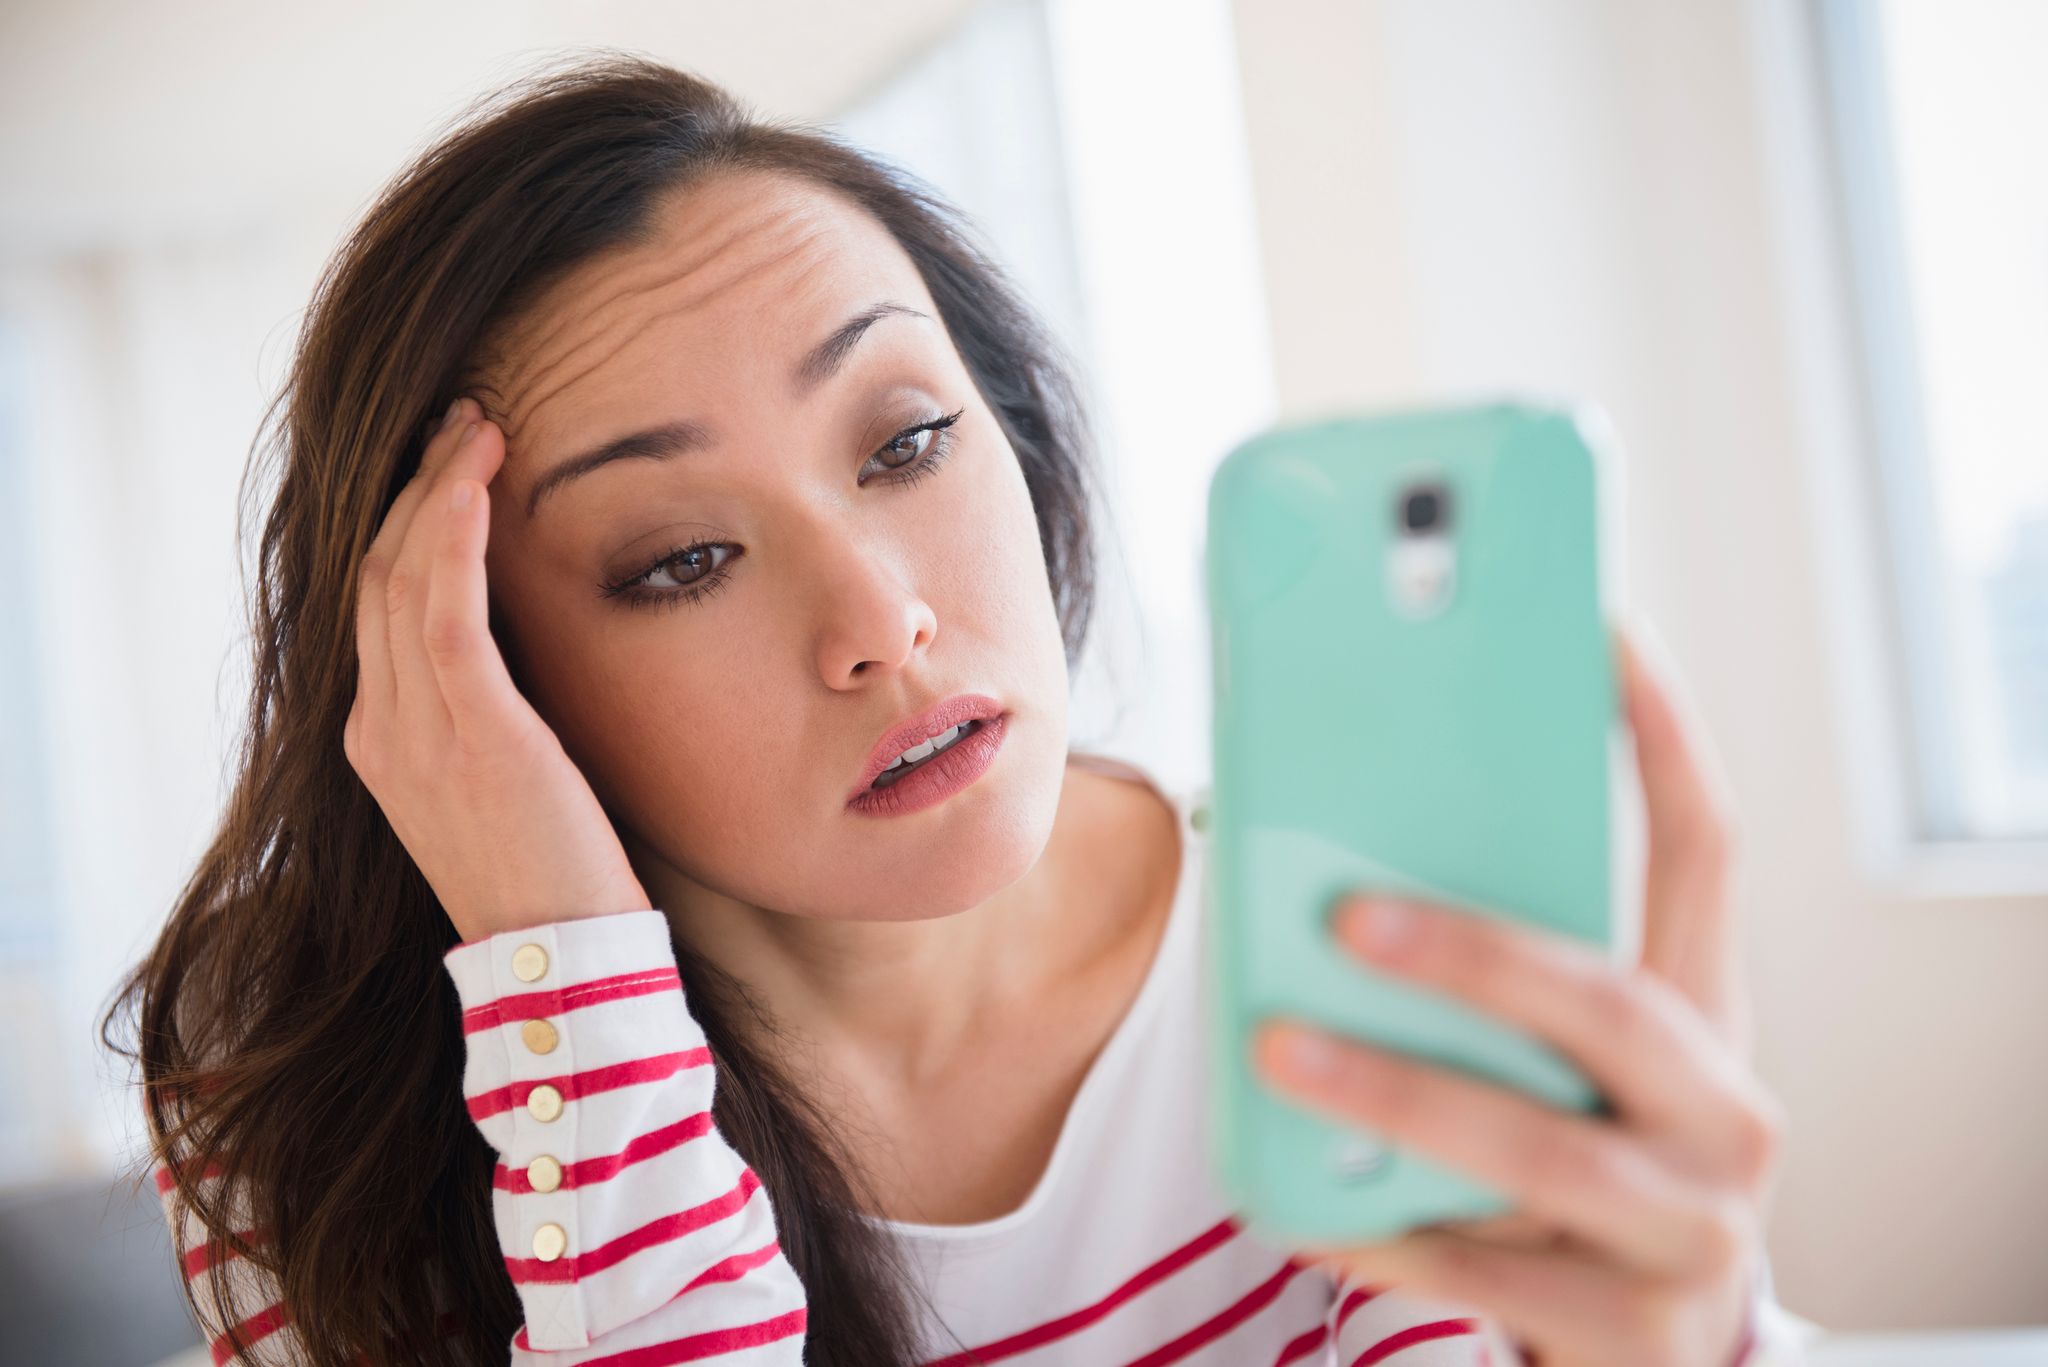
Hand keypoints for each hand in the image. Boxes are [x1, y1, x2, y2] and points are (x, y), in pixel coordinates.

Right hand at [344, 396, 652, 943]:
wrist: (561, 960)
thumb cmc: (553, 874)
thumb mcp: (502, 782)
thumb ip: (488, 716)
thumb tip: (520, 653)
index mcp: (382, 740)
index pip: (380, 603)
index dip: (410, 523)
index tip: (453, 465)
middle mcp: (380, 728)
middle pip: (379, 573)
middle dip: (417, 486)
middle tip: (465, 421)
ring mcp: (414, 730)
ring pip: (402, 574)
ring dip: (439, 488)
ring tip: (480, 425)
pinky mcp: (469, 731)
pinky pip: (443, 608)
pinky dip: (453, 534)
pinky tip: (476, 479)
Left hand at [1250, 621, 1783, 1366]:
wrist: (1638, 1349)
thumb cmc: (1566, 1163)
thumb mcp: (1554, 1065)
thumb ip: (1486, 986)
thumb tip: (1323, 877)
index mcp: (1701, 1015)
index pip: (1703, 853)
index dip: (1662, 738)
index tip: (1601, 627)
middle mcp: (1724, 1110)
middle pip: (1609, 1002)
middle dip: (1473, 951)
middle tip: (1346, 918)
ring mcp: (1694, 1226)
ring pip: (1538, 1144)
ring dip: (1397, 1092)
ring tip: (1281, 1053)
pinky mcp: (1639, 1331)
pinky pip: (1484, 1268)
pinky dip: (1381, 1231)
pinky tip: (1298, 1204)